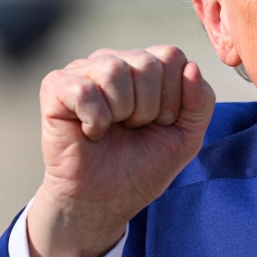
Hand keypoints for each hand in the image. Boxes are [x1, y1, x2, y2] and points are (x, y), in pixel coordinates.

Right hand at [27, 46, 214, 256]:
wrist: (104, 200)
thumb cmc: (142, 165)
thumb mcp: (186, 136)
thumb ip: (201, 101)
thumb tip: (191, 66)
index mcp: (146, 65)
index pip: (171, 56)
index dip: (173, 98)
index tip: (160, 122)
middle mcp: (115, 60)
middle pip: (147, 63)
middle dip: (149, 108)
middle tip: (134, 129)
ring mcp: (83, 70)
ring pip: (115, 70)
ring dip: (122, 113)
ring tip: (113, 129)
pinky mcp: (55, 87)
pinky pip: (84, 90)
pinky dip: (95, 120)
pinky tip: (90, 132)